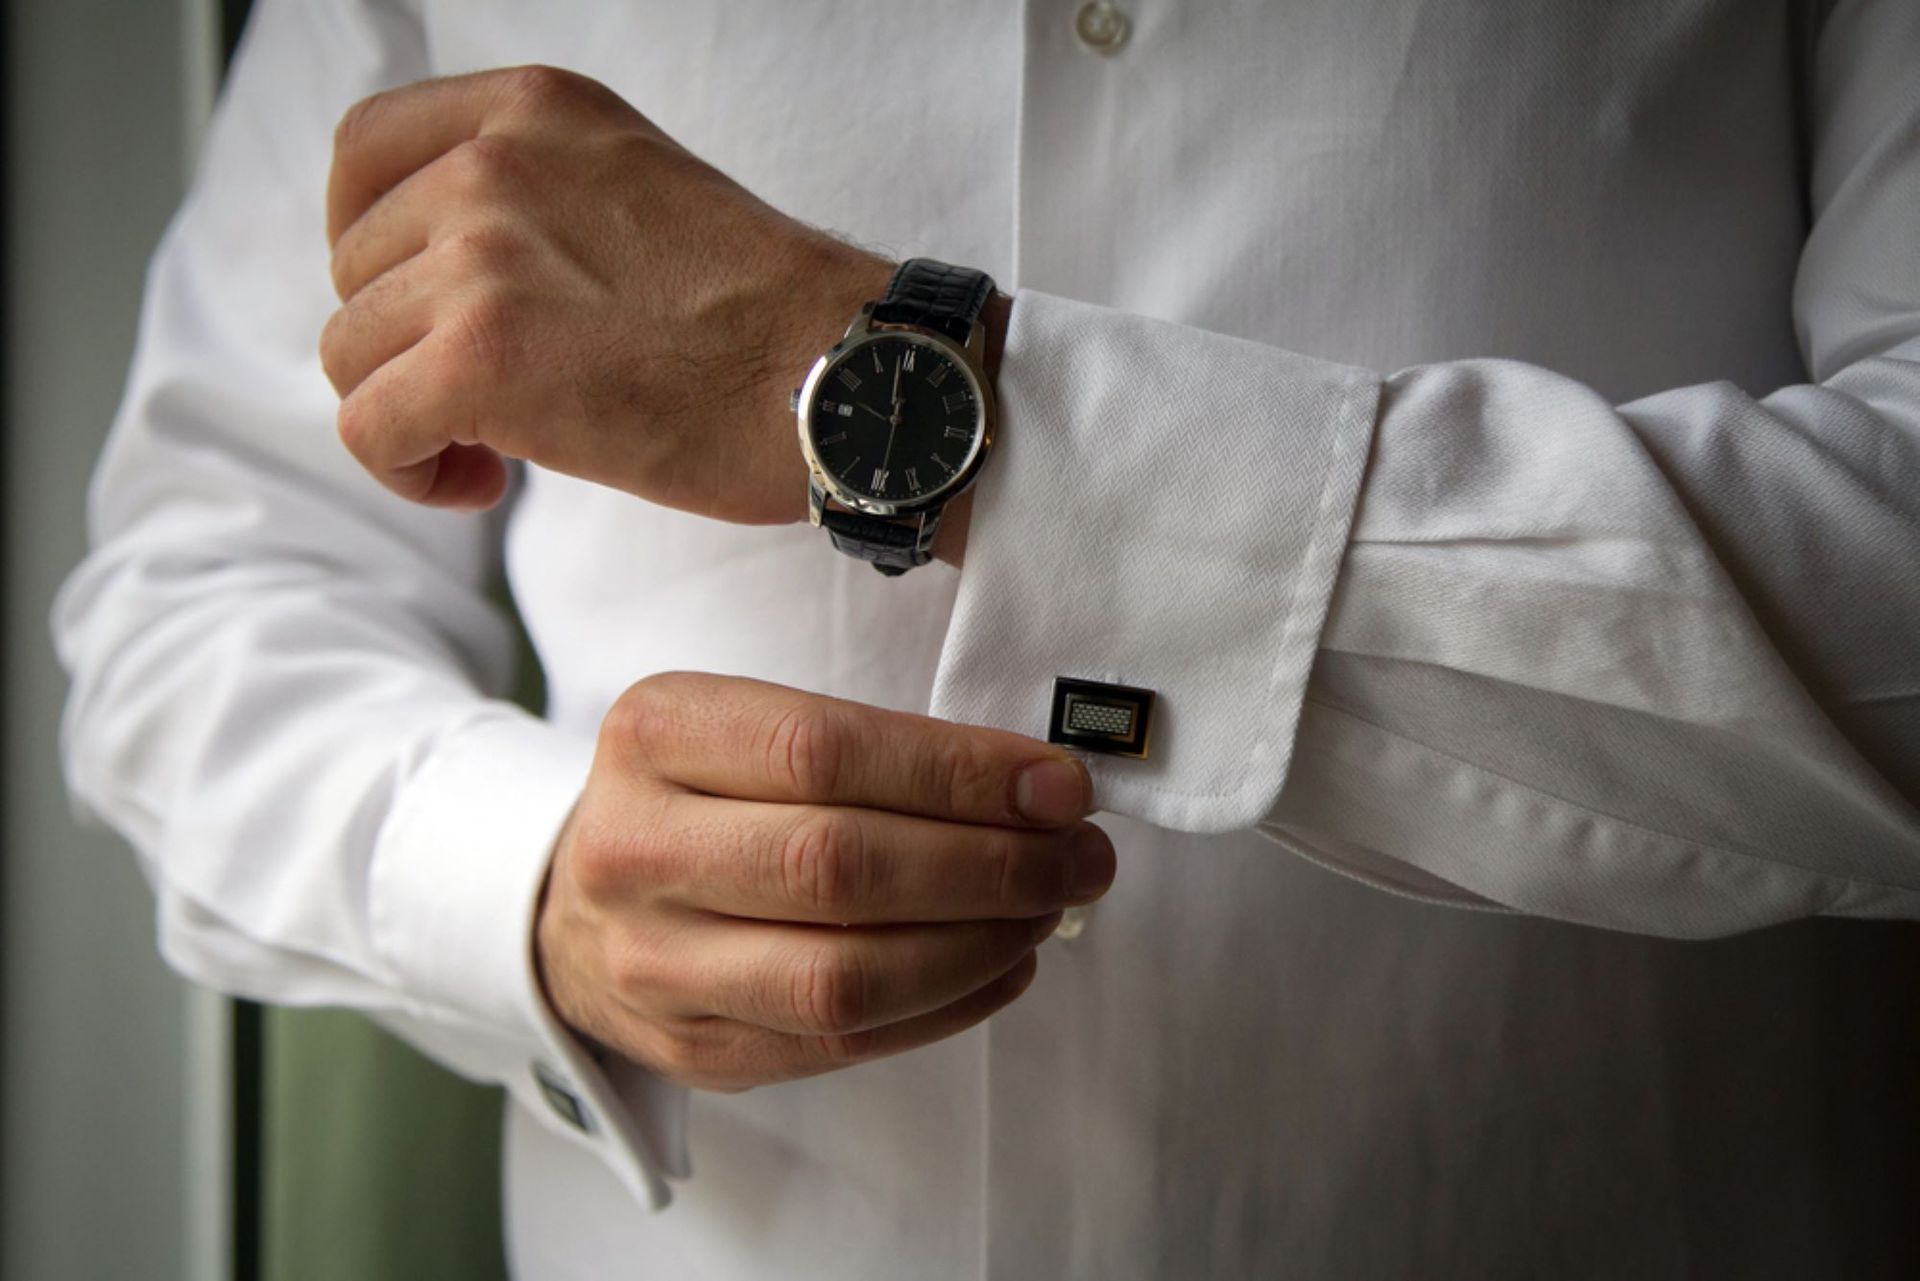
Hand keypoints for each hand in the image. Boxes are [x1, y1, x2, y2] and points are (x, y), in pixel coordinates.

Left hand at [319, 65, 891, 521]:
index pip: (363, 150)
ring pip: (351, 354)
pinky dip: (407, 470)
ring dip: (409, 414)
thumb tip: (439, 277)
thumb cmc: (766, 311)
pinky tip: (477, 481)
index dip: (363, 238)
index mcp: (534, 107)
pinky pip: (369, 430)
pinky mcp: (479, 362)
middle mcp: (493, 164)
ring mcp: (480, 259)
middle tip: (488, 398)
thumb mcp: (636, 185)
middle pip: (354, 270)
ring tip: (494, 450)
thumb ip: (534, 197)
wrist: (842, 373)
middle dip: (402, 343)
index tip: (410, 300)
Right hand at [535, 671, 1113, 1091]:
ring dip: (981, 945)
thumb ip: (870, 748)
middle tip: (1080, 858)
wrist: (573, 904)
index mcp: (655, 736)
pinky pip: (842, 1044)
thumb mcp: (742, 726)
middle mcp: (636, 849)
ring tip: (1049, 912)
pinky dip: (949, 1006)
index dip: (958, 772)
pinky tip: (1004, 966)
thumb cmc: (696, 797)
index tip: (1058, 785)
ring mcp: (655, 963)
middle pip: (839, 867)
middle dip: (991, 865)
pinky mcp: (695, 1049)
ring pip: (843, 976)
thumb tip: (1038, 790)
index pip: (824, 750)